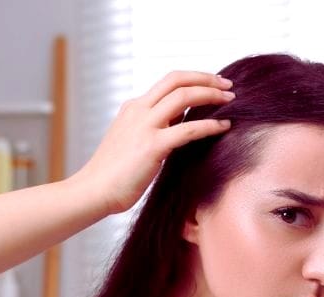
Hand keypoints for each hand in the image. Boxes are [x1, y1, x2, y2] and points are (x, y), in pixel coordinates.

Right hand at [71, 71, 234, 214]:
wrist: (93, 192)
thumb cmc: (113, 176)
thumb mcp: (130, 143)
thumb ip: (151, 130)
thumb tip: (178, 124)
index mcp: (133, 108)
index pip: (168, 82)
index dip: (193, 78)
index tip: (212, 84)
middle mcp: (138, 110)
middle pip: (177, 79)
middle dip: (206, 78)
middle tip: (227, 85)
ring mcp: (144, 126)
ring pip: (184, 96)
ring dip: (211, 95)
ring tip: (231, 100)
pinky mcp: (152, 146)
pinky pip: (188, 129)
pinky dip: (211, 125)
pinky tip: (225, 127)